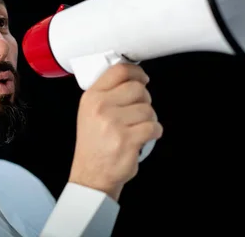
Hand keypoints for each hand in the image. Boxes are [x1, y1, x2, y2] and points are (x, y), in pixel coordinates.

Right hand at [68, 63, 162, 200]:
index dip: (136, 72)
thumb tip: (133, 78)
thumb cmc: (94, 143)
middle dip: (144, 99)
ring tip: (138, 128)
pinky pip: (153, 127)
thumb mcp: (90, 112)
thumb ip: (107, 93)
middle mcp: (101, 108)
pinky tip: (144, 136)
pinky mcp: (127, 140)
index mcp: (92, 97)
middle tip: (138, 111)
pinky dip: (154, 132)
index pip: (119, 71)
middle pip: (138, 89)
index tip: (142, 78)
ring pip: (148, 109)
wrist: (91, 174)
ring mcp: (114, 124)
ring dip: (149, 119)